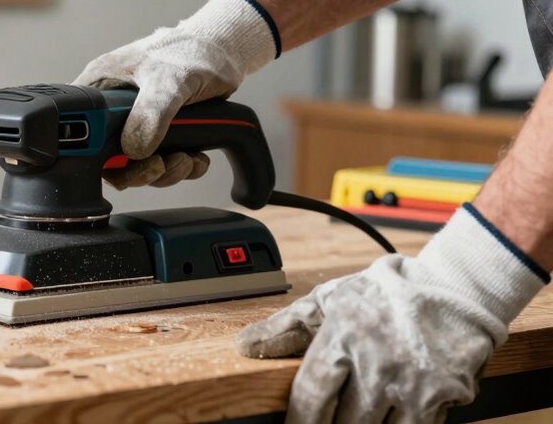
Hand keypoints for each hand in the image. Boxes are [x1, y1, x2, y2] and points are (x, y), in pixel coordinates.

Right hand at [73, 0, 278, 188]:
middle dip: (137, 171)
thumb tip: (134, 149)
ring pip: (138, 165)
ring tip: (185, 159)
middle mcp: (114, 108)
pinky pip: (163, 163)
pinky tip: (196, 157)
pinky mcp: (161, 134)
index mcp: (101, 88)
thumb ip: (150, 114)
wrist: (224, 52)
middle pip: (109, 158)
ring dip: (164, 172)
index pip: (80, 128)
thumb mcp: (167, 80)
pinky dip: (181, 168)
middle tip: (159, 166)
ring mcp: (138, 122)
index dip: (94, 152)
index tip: (122, 161)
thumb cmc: (190, 52)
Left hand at [235, 205, 547, 422]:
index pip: (310, 396)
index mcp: (343, 336)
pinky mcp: (441, 397)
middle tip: (326, 419)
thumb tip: (246, 345)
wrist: (455, 291)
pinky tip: (384, 416)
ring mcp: (410, 383)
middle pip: (342, 423)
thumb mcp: (331, 300)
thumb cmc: (385, 296)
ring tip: (356, 414)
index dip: (298, 422)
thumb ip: (287, 327)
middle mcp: (376, 363)